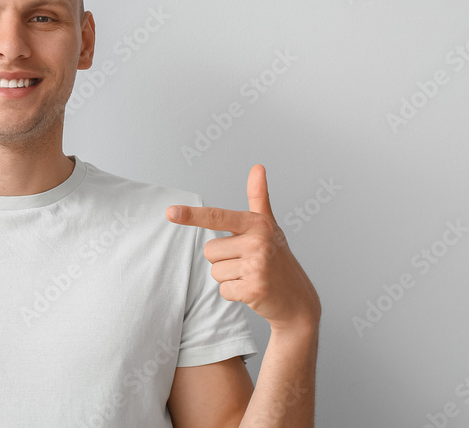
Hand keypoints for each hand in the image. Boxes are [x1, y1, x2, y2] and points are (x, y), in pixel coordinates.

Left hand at [166, 165, 319, 331]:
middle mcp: (258, 242)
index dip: (192, 215)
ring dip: (229, 277)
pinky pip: (224, 290)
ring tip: (251, 276)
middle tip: (247, 263)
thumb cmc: (278, 258)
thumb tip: (257, 167)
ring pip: (215, 271)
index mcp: (257, 224)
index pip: (217, 217)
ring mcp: (257, 266)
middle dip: (223, 260)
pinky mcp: (254, 290)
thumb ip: (258, 197)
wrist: (298, 300)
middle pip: (209, 250)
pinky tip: (253, 290)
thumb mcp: (268, 226)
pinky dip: (234, 293)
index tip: (170, 212)